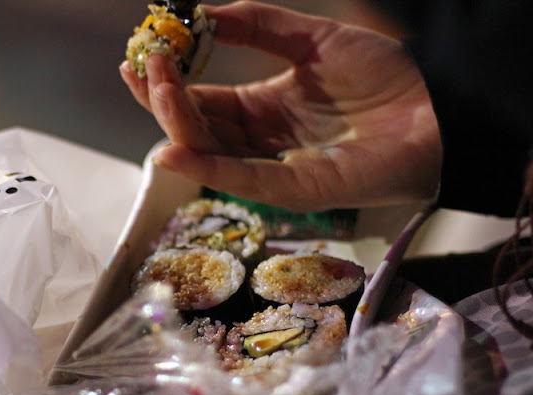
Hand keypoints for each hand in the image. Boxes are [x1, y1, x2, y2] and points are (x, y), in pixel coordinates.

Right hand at [120, 1, 441, 211]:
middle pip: (196, 129)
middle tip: (143, 67)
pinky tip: (173, 148)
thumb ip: (256, 26)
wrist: (437, 102)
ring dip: (176, 124)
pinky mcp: (296, 190)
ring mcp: (275, 169)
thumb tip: (202, 13)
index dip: (169, 82)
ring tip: (156, 87)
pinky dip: (206, 167)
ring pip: (210, 153)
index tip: (142, 56)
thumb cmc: (382, 73)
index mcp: (261, 109)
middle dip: (163, 101)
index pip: (200, 101)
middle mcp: (260, 142)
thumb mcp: (311, 39)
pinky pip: (242, 179)